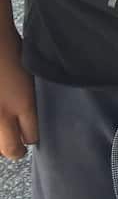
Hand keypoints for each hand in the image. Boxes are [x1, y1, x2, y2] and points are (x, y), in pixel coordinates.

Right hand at [0, 42, 36, 159]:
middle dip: (16, 150)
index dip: (33, 136)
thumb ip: (28, 95)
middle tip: (18, 148)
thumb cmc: (11, 48)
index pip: (32, 135)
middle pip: (11, 148)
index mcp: (23, 103)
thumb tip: (29, 108)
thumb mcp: (30, 73)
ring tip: (4, 135)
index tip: (33, 135)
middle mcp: (2, 114)